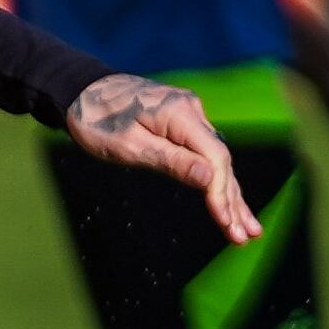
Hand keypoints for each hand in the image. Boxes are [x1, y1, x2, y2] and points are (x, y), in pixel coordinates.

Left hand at [66, 73, 258, 245]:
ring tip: (247, 228)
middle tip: (246, 236)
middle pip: (220, 161)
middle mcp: (192, 111)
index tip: (226, 223)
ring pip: (215, 159)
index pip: (214, 158)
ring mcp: (189, 114)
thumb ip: (172, 162)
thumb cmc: (97, 122)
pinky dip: (213, 178)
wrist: (81, 92)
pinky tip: (226, 199)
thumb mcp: (130, 147)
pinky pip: (203, 152)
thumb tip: (211, 178)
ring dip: (229, 194)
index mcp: (181, 114)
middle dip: (232, 201)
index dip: (221, 193)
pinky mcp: (181, 121)